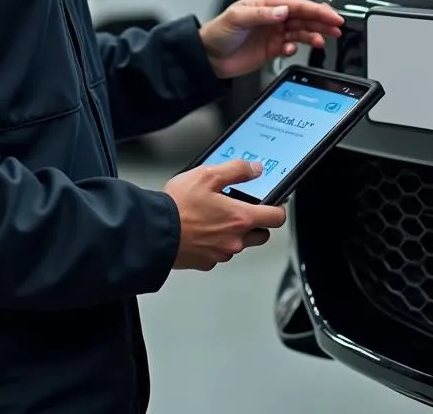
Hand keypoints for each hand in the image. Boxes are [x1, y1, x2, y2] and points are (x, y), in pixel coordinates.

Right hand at [163, 159, 286, 270]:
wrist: (153, 232)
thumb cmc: (178, 206)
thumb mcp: (208, 175)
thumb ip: (236, 170)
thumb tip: (254, 169)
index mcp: (240, 218)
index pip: (276, 218)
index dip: (278, 209)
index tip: (274, 203)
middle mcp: (235, 240)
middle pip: (261, 234)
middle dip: (257, 222)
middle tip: (242, 208)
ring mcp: (221, 254)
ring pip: (240, 244)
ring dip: (235, 233)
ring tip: (216, 216)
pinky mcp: (206, 262)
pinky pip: (220, 253)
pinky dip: (216, 242)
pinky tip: (202, 229)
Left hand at [199, 0, 343, 78]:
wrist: (208, 57)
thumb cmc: (218, 31)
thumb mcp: (238, 18)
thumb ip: (262, 15)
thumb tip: (283, 11)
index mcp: (267, 5)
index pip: (297, 5)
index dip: (316, 10)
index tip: (331, 15)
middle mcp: (274, 18)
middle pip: (304, 18)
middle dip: (322, 21)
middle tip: (338, 26)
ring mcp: (274, 33)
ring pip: (301, 32)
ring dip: (314, 35)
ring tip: (324, 39)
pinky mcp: (272, 49)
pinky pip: (290, 47)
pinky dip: (295, 48)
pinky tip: (293, 49)